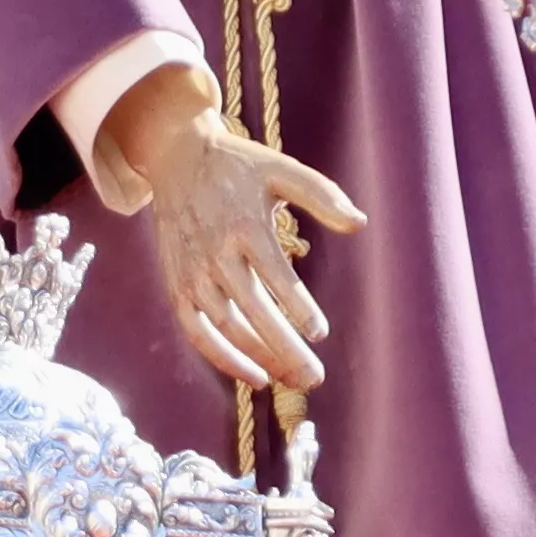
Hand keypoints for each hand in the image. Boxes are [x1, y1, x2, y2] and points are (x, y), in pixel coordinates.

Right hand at [94, 62, 365, 391]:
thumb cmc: (239, 165)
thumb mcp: (282, 169)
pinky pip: (196, 332)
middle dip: (284, 348)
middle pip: (252, 312)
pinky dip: (221, 358)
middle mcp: (215, 252)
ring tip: (293, 380)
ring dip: (259, 358)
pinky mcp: (176, 285)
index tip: (319, 333)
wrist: (176, 157)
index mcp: (245, 225)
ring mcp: (192, 272)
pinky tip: (255, 377)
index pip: (275, 276)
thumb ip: (321, 194)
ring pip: (226, 327)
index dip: (297, 308)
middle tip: (315, 377)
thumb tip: (360, 223)